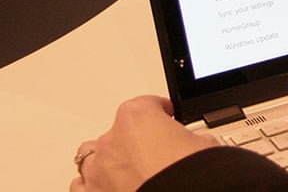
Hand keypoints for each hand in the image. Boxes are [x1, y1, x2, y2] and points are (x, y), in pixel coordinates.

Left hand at [70, 95, 216, 191]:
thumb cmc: (188, 175)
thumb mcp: (205, 144)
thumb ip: (192, 138)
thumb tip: (199, 145)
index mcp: (136, 117)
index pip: (147, 104)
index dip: (161, 111)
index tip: (168, 118)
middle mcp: (111, 140)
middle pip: (118, 130)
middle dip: (133, 139)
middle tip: (153, 151)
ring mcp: (97, 171)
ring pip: (91, 157)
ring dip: (106, 161)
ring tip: (124, 169)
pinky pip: (81, 186)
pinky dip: (92, 186)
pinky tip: (107, 188)